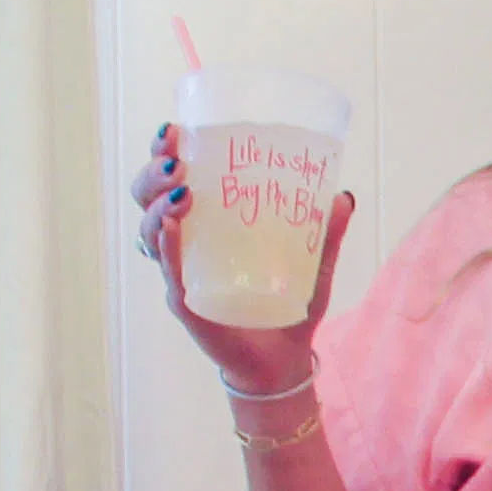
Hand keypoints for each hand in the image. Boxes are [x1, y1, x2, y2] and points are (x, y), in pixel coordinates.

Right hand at [133, 123, 357, 400]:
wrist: (283, 361)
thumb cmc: (289, 306)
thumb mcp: (313, 265)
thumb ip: (326, 233)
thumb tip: (344, 195)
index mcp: (207, 225)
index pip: (172, 181)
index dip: (164, 153)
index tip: (175, 129)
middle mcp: (184, 245)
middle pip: (147, 198)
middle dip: (153, 173)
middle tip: (175, 159)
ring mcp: (180, 272)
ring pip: (149, 230)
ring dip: (158, 205)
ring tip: (183, 192)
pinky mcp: (185, 302)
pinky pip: (168, 270)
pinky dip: (166, 247)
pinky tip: (171, 227)